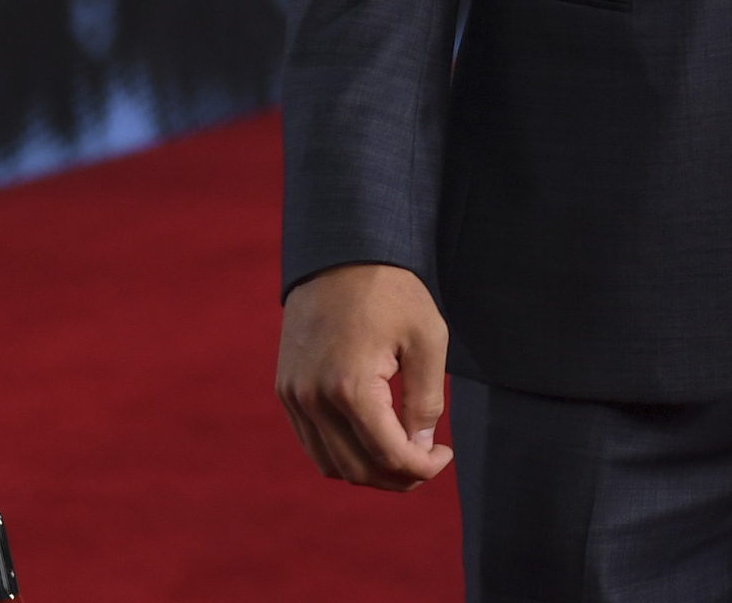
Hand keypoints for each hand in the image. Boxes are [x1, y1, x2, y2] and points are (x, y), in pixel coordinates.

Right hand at [275, 263, 453, 490]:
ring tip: (403, 454)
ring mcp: (293, 397)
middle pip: (357, 470)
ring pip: (330, 465)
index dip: (423, 468)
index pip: (389, 455)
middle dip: (399, 477)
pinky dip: (343, 454)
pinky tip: (373, 439)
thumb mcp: (427, 338)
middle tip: (428, 460)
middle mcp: (313, 400)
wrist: (339, 254)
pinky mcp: (286, 391)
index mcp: (350, 387)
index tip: (445, 454)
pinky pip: (312, 444)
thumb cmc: (391, 291)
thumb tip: (421, 447)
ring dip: (370, 471)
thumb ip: (426, 400)